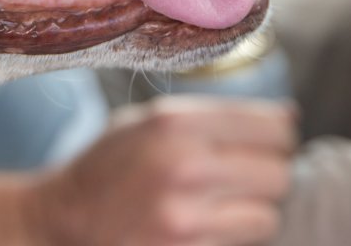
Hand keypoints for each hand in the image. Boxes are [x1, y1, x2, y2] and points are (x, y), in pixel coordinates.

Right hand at [27, 96, 296, 245]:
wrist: (63, 220)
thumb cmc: (108, 166)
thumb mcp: (148, 121)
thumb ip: (213, 117)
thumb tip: (288, 119)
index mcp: (176, 123)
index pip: (273, 127)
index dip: (278, 135)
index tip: (269, 141)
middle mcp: (185, 166)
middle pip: (279, 173)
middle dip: (268, 174)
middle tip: (246, 175)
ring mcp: (186, 218)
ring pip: (267, 215)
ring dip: (253, 211)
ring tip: (223, 204)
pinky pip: (240, 242)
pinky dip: (231, 235)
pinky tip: (205, 225)